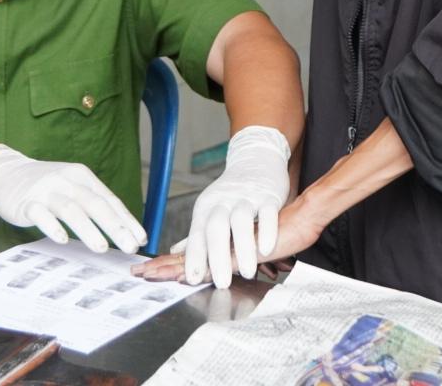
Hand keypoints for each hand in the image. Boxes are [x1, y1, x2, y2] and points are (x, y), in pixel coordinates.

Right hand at [0, 144, 145, 254]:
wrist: (5, 172)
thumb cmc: (46, 186)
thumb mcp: (72, 186)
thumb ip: (93, 203)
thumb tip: (122, 229)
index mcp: (82, 176)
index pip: (109, 200)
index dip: (126, 220)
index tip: (141, 238)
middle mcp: (67, 181)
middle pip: (95, 204)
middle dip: (115, 226)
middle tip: (130, 246)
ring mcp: (46, 190)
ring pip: (71, 209)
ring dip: (88, 229)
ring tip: (102, 247)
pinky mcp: (26, 202)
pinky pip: (41, 214)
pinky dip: (52, 226)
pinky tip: (62, 239)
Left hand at [132, 196, 324, 283]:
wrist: (256, 157)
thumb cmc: (231, 193)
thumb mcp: (210, 210)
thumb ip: (198, 234)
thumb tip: (173, 254)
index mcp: (205, 208)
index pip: (197, 234)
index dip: (194, 257)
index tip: (193, 279)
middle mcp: (223, 202)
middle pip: (216, 228)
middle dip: (217, 257)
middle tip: (221, 283)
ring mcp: (246, 197)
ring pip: (241, 221)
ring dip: (244, 247)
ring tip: (247, 272)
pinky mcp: (268, 195)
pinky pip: (268, 213)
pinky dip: (266, 231)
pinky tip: (266, 250)